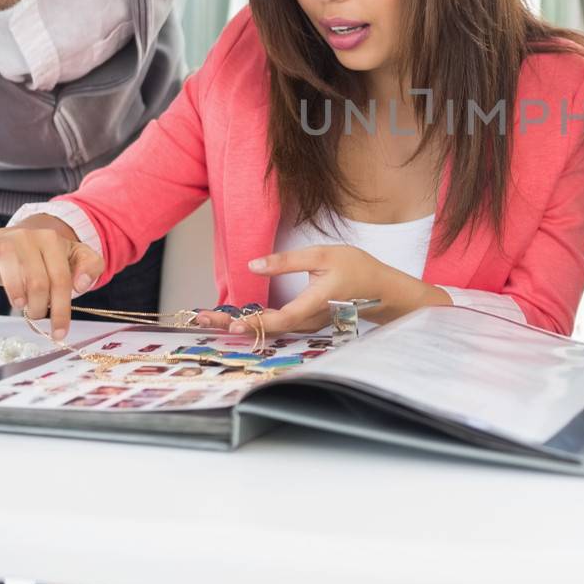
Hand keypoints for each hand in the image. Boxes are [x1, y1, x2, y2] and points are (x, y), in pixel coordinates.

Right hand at [0, 215, 102, 339]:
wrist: (16, 243)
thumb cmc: (45, 258)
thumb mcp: (74, 260)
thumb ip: (90, 267)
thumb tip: (81, 284)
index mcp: (54, 241)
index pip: (61, 280)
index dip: (61, 311)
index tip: (59, 334)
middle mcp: (30, 236)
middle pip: (38, 281)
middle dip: (39, 307)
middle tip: (36, 315)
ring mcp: (5, 236)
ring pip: (11, 268)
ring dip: (17, 294)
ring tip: (21, 305)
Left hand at [193, 245, 431, 336]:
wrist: (380, 289)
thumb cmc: (355, 268)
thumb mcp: (322, 255)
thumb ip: (287, 261)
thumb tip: (253, 266)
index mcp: (314, 303)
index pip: (281, 318)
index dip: (256, 322)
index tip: (232, 322)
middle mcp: (308, 320)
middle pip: (267, 328)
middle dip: (234, 324)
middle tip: (203, 319)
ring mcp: (307, 324)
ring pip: (270, 329)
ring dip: (241, 324)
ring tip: (210, 318)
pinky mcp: (305, 321)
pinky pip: (277, 325)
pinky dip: (254, 323)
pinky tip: (236, 318)